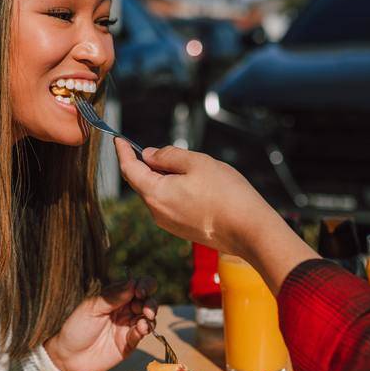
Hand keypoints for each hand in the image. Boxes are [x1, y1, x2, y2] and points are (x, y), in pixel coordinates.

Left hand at [43, 278, 157, 370]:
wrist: (69, 356)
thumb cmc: (77, 326)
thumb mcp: (92, 308)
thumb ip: (112, 297)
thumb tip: (132, 283)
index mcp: (116, 296)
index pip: (137, 285)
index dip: (144, 285)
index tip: (140, 291)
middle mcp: (125, 309)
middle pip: (148, 300)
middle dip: (151, 302)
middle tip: (146, 309)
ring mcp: (128, 325)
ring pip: (149, 317)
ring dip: (151, 316)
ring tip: (145, 319)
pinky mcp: (129, 342)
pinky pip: (142, 333)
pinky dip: (144, 330)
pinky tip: (141, 329)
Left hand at [114, 140, 275, 257]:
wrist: (250, 231)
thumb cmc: (226, 195)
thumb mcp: (197, 162)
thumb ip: (168, 156)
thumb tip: (149, 155)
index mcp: (155, 194)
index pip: (130, 169)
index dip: (124, 152)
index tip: (119, 140)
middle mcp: (157, 212)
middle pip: (142, 182)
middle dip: (147, 164)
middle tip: (165, 150)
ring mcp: (169, 224)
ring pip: (157, 193)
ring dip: (164, 177)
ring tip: (191, 168)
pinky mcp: (182, 230)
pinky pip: (170, 205)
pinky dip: (174, 190)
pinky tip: (196, 185)